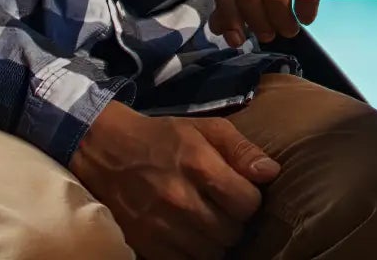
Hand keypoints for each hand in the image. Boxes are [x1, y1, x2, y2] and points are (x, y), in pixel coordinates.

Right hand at [68, 102, 275, 259]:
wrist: (106, 151)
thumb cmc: (163, 138)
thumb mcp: (206, 129)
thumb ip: (242, 150)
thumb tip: (271, 173)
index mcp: (199, 164)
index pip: (248, 203)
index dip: (250, 200)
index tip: (240, 193)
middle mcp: (179, 198)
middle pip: (232, 232)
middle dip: (234, 222)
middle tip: (223, 209)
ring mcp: (160, 225)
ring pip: (211, 253)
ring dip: (215, 241)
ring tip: (207, 223)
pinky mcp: (144, 244)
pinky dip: (192, 253)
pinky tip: (189, 236)